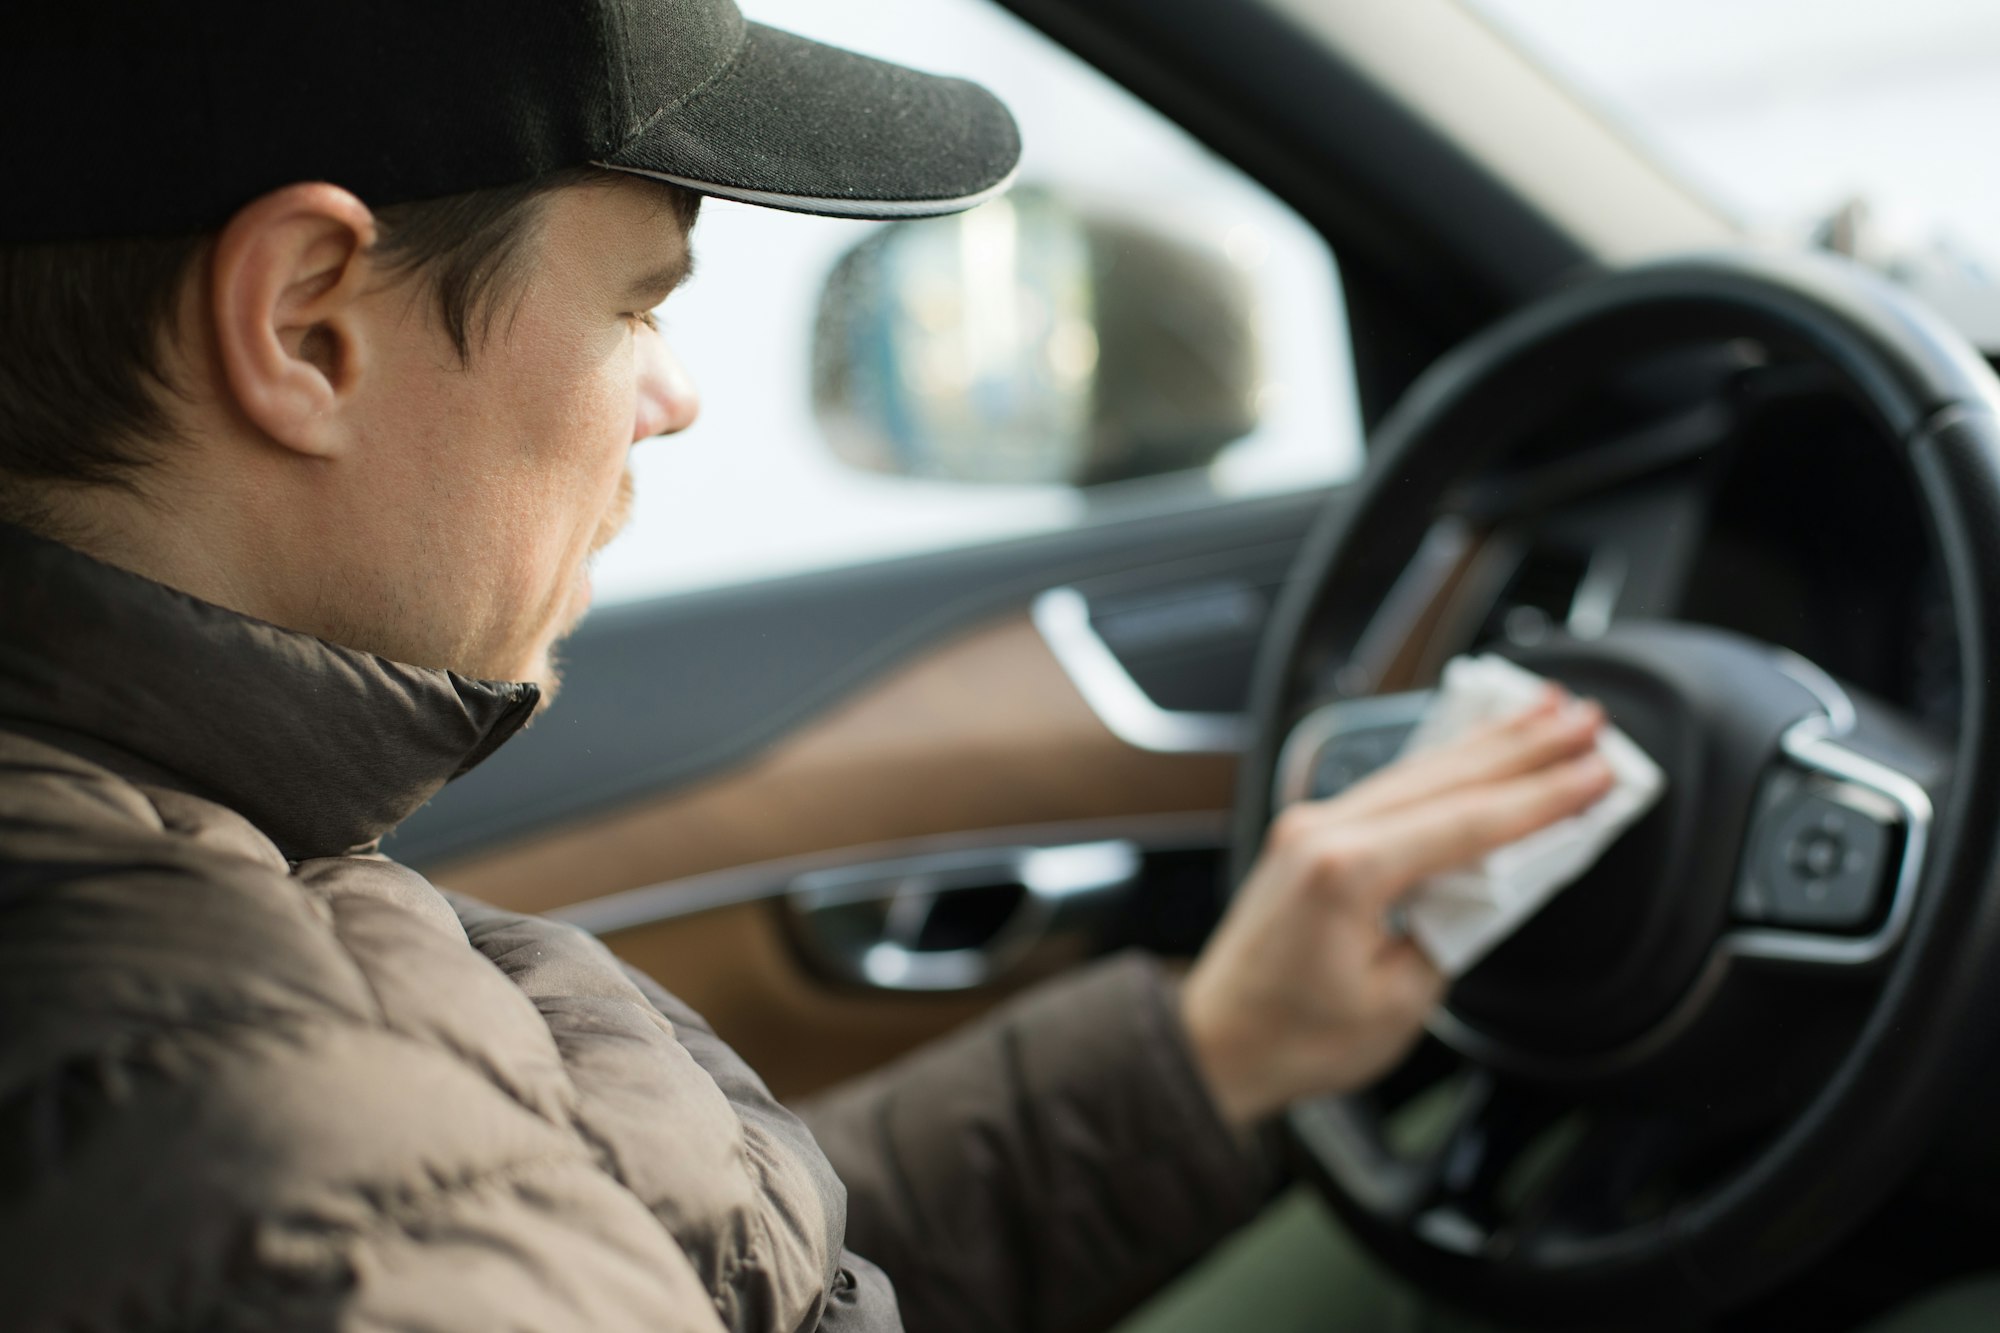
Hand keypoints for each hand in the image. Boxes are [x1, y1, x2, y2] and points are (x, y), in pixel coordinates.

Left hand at [1181, 690, 1613, 1127]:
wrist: (1215, 1045)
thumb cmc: (1295, 1038)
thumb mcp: (1401, 1002)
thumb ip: (1453, 931)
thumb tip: (1495, 884)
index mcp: (1347, 870)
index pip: (1469, 821)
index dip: (1543, 797)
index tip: (1600, 772)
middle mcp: (1325, 830)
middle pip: (1447, 776)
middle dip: (1527, 747)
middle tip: (1590, 719)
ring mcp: (1312, 824)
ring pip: (1420, 769)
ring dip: (1489, 743)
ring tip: (1548, 710)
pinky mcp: (1311, 834)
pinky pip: (1392, 786)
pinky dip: (1445, 765)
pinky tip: (1478, 745)